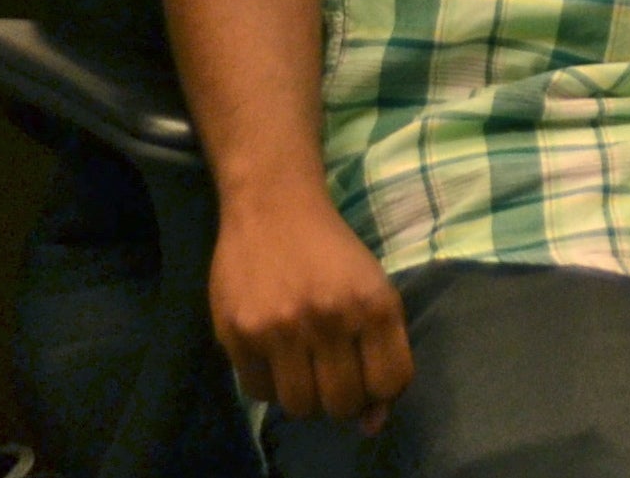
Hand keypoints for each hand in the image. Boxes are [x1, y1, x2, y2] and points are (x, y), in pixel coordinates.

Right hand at [207, 184, 412, 432]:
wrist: (274, 206)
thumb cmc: (332, 251)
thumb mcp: (371, 288)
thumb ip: (380, 351)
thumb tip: (373, 423)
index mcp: (375, 304)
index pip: (390, 383)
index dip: (382, 392)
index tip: (369, 378)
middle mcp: (331, 318)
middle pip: (343, 403)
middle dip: (342, 399)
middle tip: (332, 375)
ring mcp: (281, 328)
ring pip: (300, 406)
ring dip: (304, 395)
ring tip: (302, 366)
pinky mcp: (239, 334)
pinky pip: (259, 392)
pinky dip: (269, 383)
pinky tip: (273, 354)